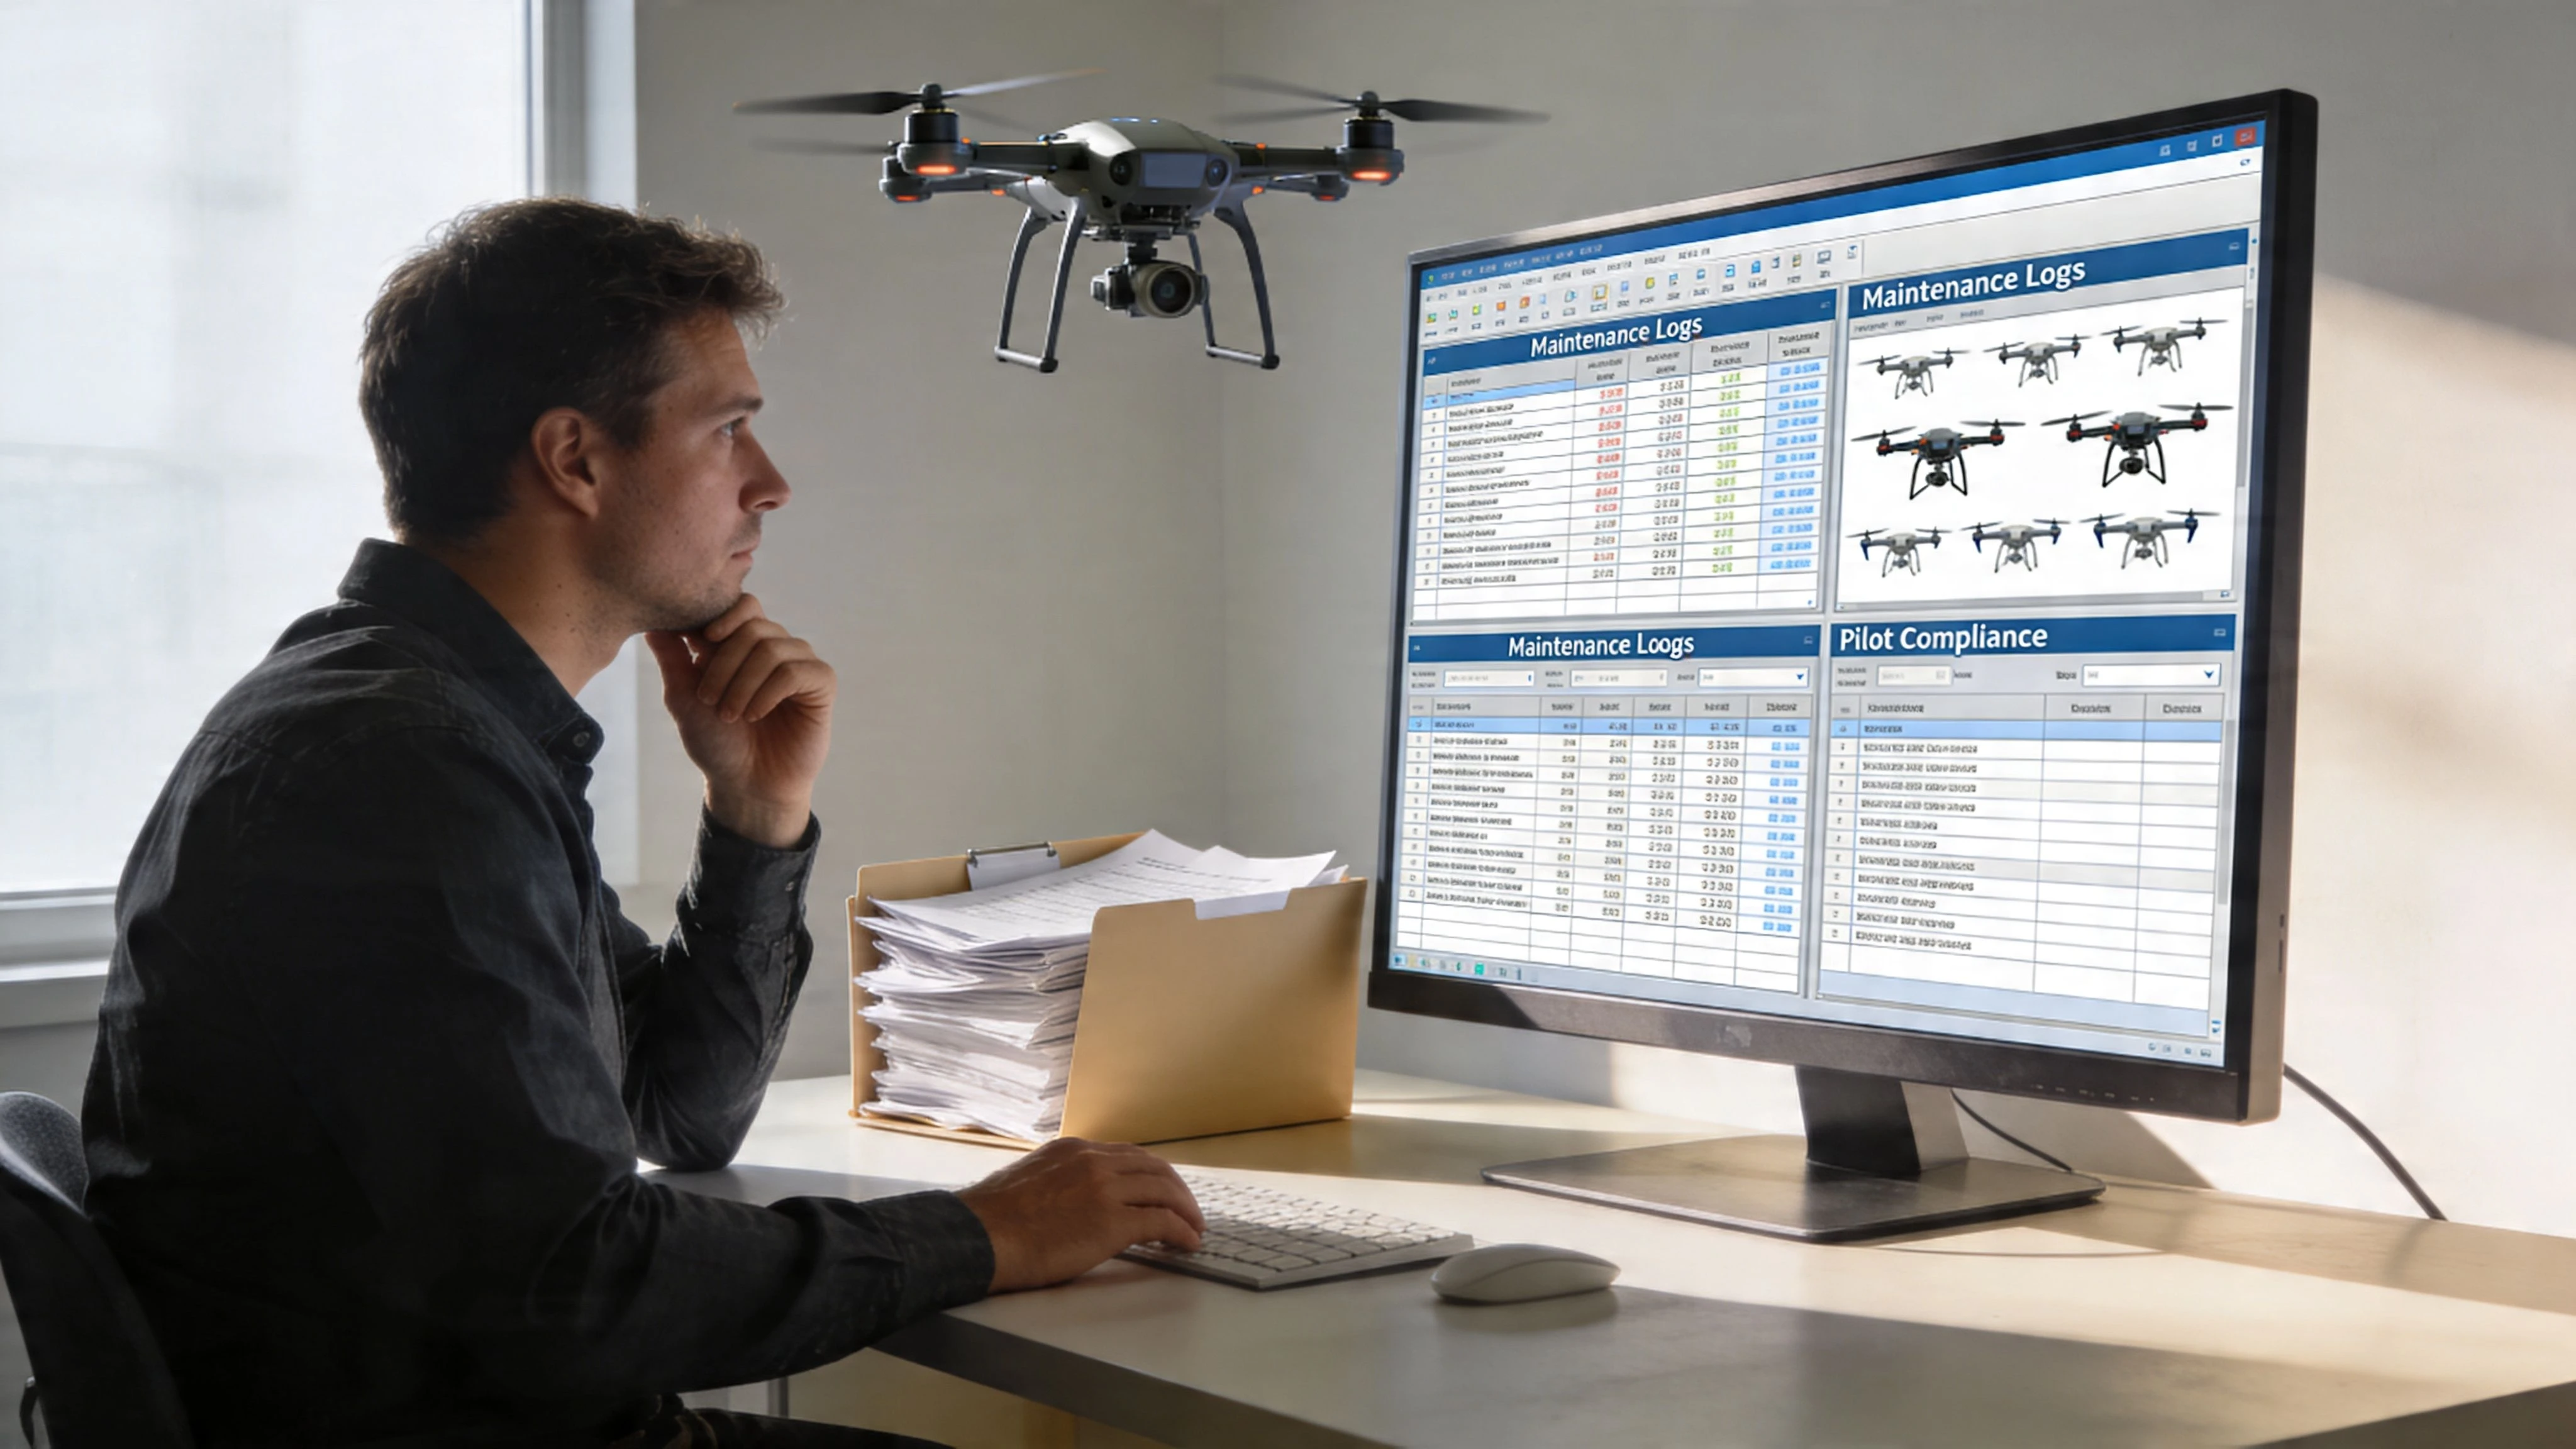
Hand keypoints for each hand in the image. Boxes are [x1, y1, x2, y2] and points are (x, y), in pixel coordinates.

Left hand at [642, 595, 833, 847]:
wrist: (745, 784)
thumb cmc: (716, 742)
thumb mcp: (683, 697)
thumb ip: (672, 658)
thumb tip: (652, 623)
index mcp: (743, 644)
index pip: (742, 604)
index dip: (722, 616)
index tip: (701, 644)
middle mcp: (775, 647)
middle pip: (753, 625)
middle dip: (724, 663)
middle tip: (710, 700)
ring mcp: (800, 663)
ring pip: (772, 648)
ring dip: (743, 684)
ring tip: (732, 715)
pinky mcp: (821, 684)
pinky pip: (796, 671)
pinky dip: (769, 693)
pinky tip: (756, 715)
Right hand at [956, 1139, 1204, 1292]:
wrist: (977, 1237)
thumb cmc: (990, 1220)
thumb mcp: (1027, 1181)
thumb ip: (1056, 1181)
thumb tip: (1068, 1201)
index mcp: (1073, 1150)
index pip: (1127, 1155)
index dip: (1150, 1174)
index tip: (1160, 1189)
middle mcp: (1093, 1161)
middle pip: (1153, 1168)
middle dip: (1176, 1189)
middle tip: (1187, 1209)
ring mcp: (1105, 1189)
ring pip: (1164, 1190)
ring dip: (1186, 1210)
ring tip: (1195, 1228)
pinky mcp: (1113, 1222)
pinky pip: (1162, 1222)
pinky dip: (1182, 1232)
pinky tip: (1188, 1244)